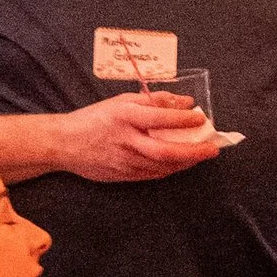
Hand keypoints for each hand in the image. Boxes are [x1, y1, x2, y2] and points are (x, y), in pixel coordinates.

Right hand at [51, 92, 221, 184]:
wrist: (64, 144)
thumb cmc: (93, 119)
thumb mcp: (120, 101)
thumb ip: (153, 101)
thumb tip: (184, 101)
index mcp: (123, 117)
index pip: (159, 118)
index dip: (183, 119)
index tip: (200, 117)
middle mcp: (126, 140)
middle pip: (165, 150)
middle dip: (193, 151)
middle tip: (213, 148)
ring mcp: (124, 161)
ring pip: (162, 166)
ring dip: (186, 161)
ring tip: (202, 154)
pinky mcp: (123, 176)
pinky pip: (153, 174)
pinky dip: (171, 168)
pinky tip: (181, 162)